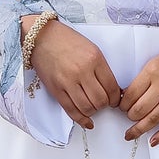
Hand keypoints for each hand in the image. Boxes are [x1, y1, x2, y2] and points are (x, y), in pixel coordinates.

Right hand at [23, 14, 121, 128]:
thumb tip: (112, 89)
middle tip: (105, 103)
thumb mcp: (91, 49)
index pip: (112, 87)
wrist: (41, 37)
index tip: (116, 100)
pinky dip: (81, 119)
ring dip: (93, 111)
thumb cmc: (67, 41)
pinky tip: (87, 122)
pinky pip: (70, 110)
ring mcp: (67, 81)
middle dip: (105, 105)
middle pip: (100, 100)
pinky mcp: (56, 89)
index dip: (116, 98)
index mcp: (95, 59)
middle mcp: (82, 71)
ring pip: (87, 108)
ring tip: (93, 107)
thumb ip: (101, 68)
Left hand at [119, 27, 158, 145]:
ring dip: (139, 129)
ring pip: (153, 119)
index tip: (120, 106)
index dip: (122, 104)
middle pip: (139, 109)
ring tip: (132, 133)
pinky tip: (153, 141)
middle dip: (129, 116)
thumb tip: (129, 95)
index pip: (131, 94)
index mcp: (153, 71)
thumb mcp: (157, 60)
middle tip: (128, 116)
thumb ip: (144, 77)